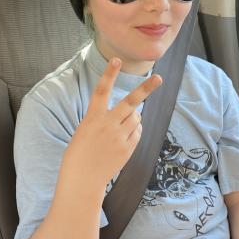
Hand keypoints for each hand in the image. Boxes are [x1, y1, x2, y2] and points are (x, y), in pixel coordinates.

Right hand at [63, 57, 161, 188]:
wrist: (83, 179)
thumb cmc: (80, 153)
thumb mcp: (86, 130)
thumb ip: (105, 119)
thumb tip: (132, 113)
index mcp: (92, 117)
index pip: (101, 90)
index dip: (109, 74)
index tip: (117, 60)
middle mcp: (107, 124)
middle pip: (131, 102)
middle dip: (146, 89)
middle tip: (159, 79)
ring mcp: (119, 137)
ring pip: (136, 118)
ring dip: (134, 117)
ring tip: (122, 126)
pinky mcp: (127, 148)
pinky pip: (137, 132)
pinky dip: (135, 130)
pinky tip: (124, 137)